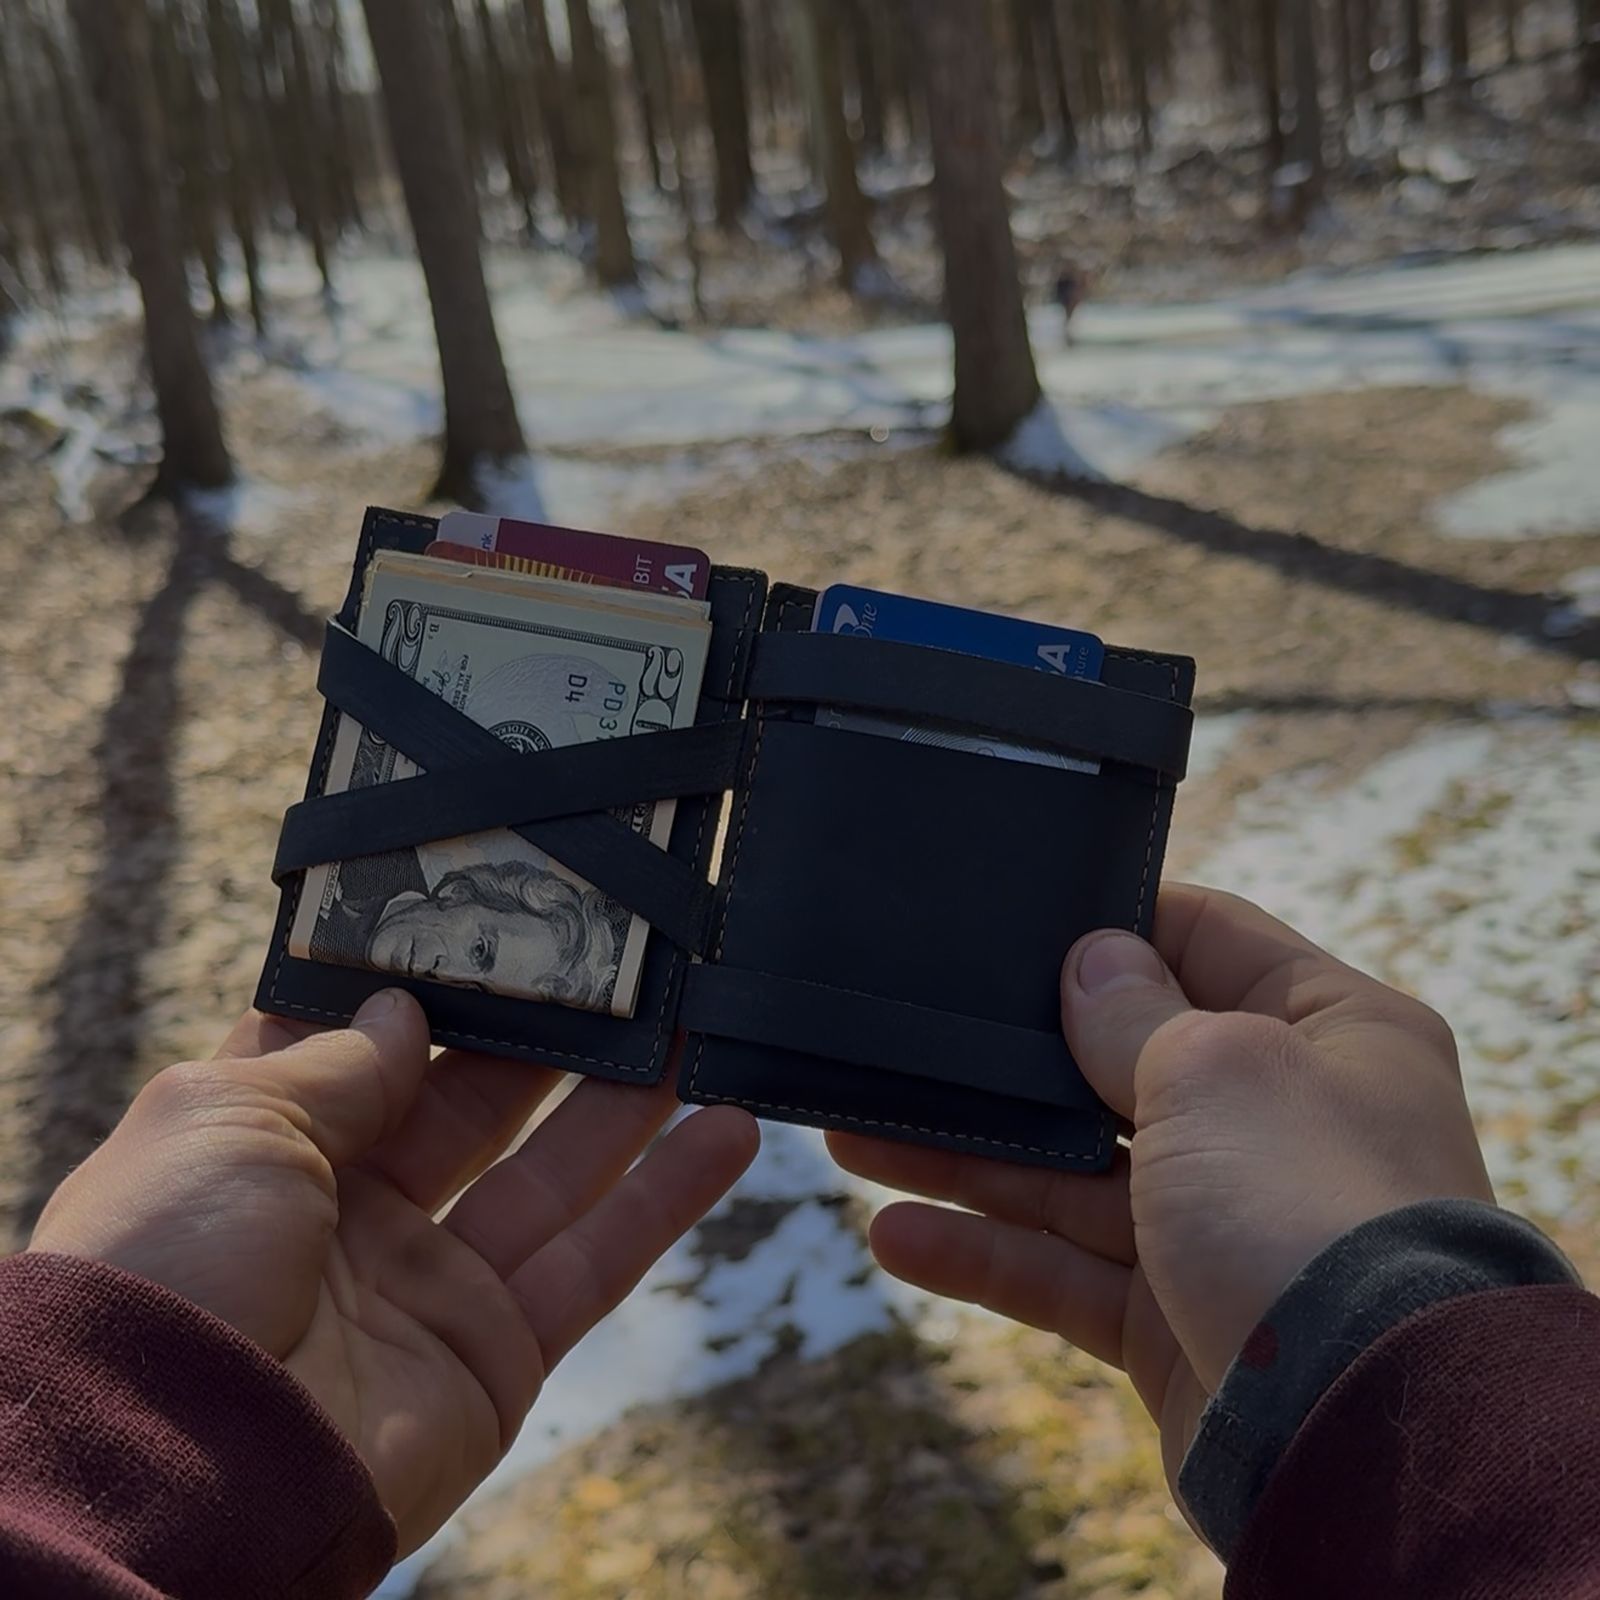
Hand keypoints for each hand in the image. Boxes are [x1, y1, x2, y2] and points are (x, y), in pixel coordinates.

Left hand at [30, 993, 758, 1554]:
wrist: (179, 1467)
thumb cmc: (168, 1265)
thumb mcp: (227, 1118)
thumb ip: (334, 1061)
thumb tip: (402, 1008)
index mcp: (267, 1145)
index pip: (360, 1045)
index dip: (428, 984)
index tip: (497, 920)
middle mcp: (351, 1207)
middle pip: (475, 1096)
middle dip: (546, 1031)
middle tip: (622, 962)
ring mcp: (430, 1281)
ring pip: (552, 1168)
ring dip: (627, 1100)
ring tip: (696, 1026)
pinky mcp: (497, 1351)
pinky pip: (596, 1261)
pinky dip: (667, 1200)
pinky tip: (728, 1132)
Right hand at [828, 885, 1492, 1496]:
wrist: (1365, 1432)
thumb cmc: (1307, 1209)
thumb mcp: (1216, 1068)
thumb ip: (1133, 1012)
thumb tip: (1094, 956)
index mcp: (1329, 1032)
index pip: (1209, 942)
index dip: (1115, 926)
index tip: (1019, 916)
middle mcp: (1281, 1122)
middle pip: (1118, 1066)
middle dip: (1012, 1061)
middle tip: (909, 1035)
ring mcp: (1226, 1223)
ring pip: (1073, 1175)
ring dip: (968, 1160)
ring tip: (855, 1138)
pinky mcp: (1178, 1318)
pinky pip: (1066, 1271)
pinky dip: (986, 1255)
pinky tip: (897, 1236)